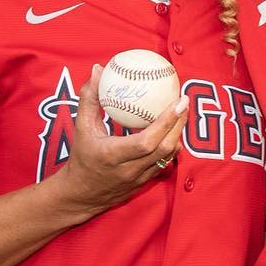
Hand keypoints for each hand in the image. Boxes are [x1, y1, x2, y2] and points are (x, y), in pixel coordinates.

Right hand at [53, 64, 187, 219]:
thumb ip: (89, 99)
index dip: (166, 122)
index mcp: (113, 155)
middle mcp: (129, 169)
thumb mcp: (81, 128)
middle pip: (164, 148)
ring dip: (178, 134)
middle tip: (184, 101)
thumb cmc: (81, 158)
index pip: (146, 141)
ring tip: (182, 113)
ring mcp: (139, 178)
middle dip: (179, 124)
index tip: (178, 101)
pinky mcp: (145, 182)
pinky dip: (171, 145)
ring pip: (167, 156)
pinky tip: (173, 130)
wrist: (81, 195)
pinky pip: (164, 162)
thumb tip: (97, 70)